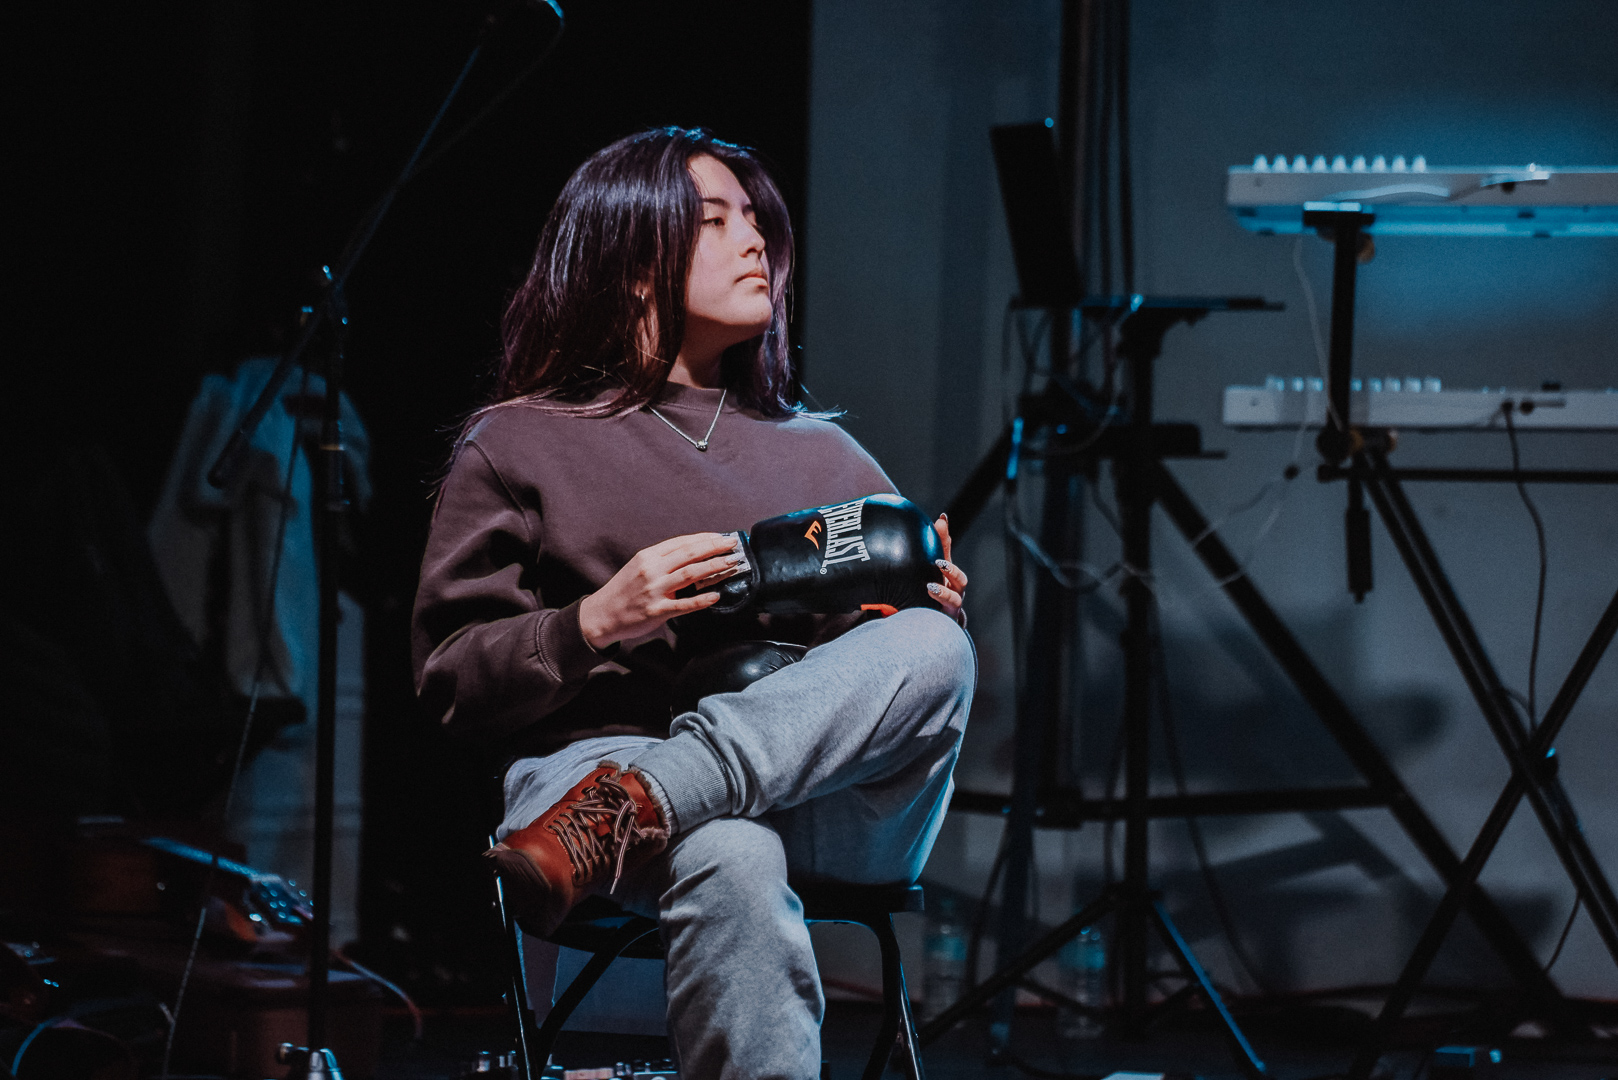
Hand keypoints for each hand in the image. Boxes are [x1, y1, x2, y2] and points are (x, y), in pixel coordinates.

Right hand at [579, 533, 742, 649]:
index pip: (682, 542)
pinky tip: (716, 596)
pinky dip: (701, 600)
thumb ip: (663, 561)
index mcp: (648, 556)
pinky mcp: (656, 610)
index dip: (704, 538)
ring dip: (714, 567)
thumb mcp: (639, 567)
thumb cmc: (624, 591)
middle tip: (734, 544)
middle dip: (715, 547)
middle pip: (689, 554)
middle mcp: (652, 570)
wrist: (601, 614)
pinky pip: (684, 605)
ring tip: (732, 563)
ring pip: (690, 574)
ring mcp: (654, 590)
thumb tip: (693, 555)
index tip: (721, 536)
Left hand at [927, 514, 967, 622]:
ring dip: (944, 594)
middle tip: (939, 562)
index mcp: (948, 576)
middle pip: (960, 579)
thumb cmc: (932, 593)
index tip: (940, 521)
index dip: (945, 537)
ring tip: (930, 587)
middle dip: (951, 570)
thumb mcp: (928, 573)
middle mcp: (954, 590)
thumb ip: (927, 552)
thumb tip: (923, 524)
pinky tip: (920, 609)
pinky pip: (942, 619)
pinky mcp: (945, 621)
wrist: (934, 623)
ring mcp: (951, 607)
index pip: (947, 554)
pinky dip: (934, 612)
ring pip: (954, 600)